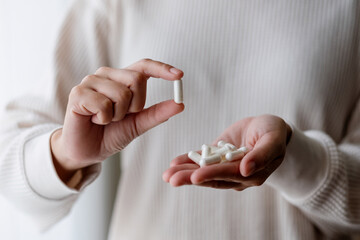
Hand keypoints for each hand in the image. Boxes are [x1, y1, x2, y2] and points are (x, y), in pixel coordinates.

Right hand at [51, 59, 183, 180]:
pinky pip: (104, 104)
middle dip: (136, 105)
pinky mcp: (78, 93)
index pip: (144, 66)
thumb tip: (180, 104)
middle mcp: (106, 75)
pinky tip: (94, 120)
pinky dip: (104, 119)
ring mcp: (90, 82)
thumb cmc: (110, 134)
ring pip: (121, 93)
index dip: (162, 68)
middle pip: (137, 79)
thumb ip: (157, 113)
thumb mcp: (138, 124)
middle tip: (121, 116)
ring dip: (118, 115)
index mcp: (121, 79)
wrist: (87, 151)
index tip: (179, 76)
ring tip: (105, 119)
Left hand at [163, 115, 291, 190]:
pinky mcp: (217, 157)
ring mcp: (225, 167)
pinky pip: (201, 160)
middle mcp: (236, 174)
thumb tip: (246, 170)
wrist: (267, 128)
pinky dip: (188, 161)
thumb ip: (262, 155)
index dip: (211, 175)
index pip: (228, 175)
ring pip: (203, 171)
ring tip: (166, 174)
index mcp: (252, 173)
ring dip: (184, 172)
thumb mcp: (273, 139)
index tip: (195, 176)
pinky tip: (174, 162)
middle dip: (190, 178)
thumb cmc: (274, 132)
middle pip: (211, 177)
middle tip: (170, 178)